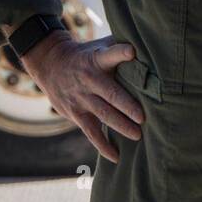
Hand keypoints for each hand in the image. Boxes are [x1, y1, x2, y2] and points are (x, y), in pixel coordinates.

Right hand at [20, 31, 144, 162]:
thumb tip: (151, 45)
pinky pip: (91, 132)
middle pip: (110, 93)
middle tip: (143, 117)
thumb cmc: (88, 54)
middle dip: (127, 106)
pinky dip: (103, 145)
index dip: (120, 53)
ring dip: (120, 126)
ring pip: (103, 114)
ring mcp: (81, 98)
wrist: (51, 64)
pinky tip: (116, 156)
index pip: (110, 54)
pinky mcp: (75, 114)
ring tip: (138, 135)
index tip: (132, 52)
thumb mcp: (100, 45)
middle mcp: (90, 80)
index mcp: (98, 60)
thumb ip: (121, 47)